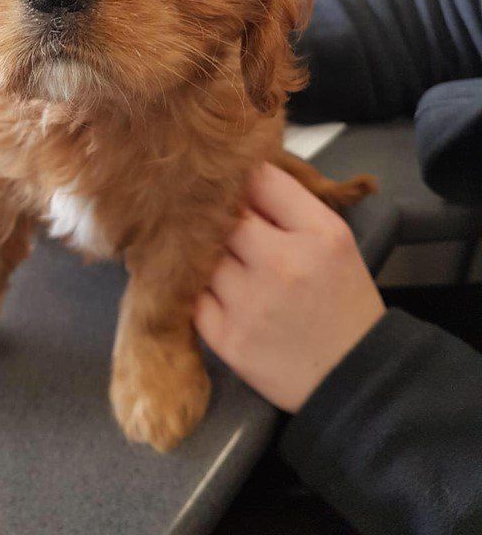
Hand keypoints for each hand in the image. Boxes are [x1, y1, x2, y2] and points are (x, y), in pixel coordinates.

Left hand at [195, 164, 384, 412]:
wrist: (351, 375)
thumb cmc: (341, 298)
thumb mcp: (334, 238)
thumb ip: (290, 200)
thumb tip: (240, 169)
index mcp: (317, 234)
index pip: (260, 180)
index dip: (242, 177)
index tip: (234, 183)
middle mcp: (282, 265)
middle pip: (224, 214)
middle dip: (220, 215)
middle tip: (219, 220)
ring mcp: (249, 304)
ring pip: (202, 252)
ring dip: (205, 251)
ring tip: (219, 257)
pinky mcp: (226, 338)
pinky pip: (191, 294)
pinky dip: (198, 288)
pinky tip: (215, 289)